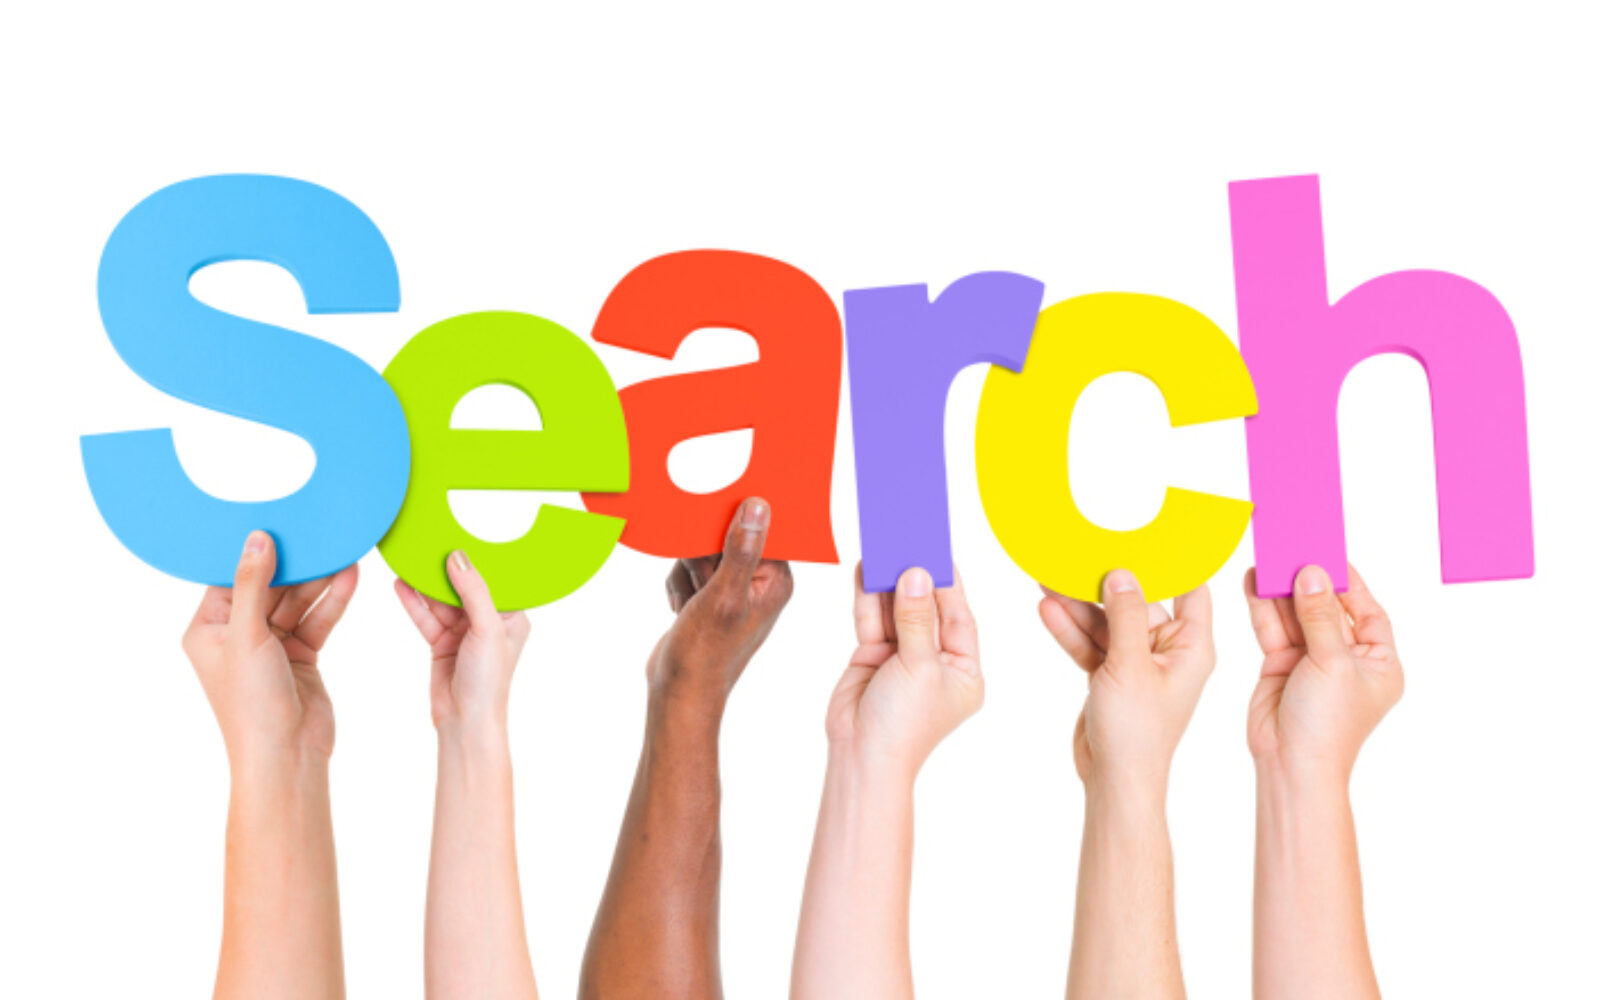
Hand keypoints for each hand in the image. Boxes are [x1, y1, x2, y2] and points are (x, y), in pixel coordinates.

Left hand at [182, 531, 357, 766]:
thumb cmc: (251, 705)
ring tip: (343, 552)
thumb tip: (256, 538)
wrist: (287, 755)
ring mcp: (270, 645)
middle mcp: (237, 635)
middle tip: (320, 534)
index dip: (255, 552)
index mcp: (208, 630)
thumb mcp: (247, 636)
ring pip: (297, 602)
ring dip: (319, 581)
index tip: (279, 523)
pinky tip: (349, 580)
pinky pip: (316, 620)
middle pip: (269, 586)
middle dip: (296, 564)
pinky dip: (332, 602)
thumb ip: (252, 584)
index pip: (231, 578)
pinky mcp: (301, 655)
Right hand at [396, 549, 529, 730]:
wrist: (465, 722)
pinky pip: (427, 617)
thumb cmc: (488, 681)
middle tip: (427, 542)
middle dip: (445, 569)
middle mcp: (488, 621)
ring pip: (441, 601)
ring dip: (424, 584)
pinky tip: (400, 584)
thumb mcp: (486, 630)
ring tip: (407, 558)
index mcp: (511, 616)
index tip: (461, 535)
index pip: (495, 579)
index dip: (478, 559)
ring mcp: (464, 632)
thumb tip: (458, 557)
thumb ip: (474, 592)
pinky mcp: (442, 642)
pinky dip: (414, 603)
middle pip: (463, 587)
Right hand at [648, 497, 793, 705]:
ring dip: (686, 572)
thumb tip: (758, 505)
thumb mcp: (724, 597)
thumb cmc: (705, 653)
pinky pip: (689, 567)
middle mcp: (760, 581)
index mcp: (776, 579)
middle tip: (701, 584)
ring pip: (702, 549)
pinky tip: (681, 608)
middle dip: (701, 557)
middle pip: (725, 535)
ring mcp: (735, 588)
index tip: (710, 543)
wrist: (678, 691)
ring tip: (690, 603)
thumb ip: (741, 550)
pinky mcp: (711, 595)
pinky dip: (679, 583)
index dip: (730, 529)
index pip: (760, 528)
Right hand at [828, 564, 982, 776]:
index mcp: (964, 670)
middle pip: (927, 608)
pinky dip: (869, 596)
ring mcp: (903, 658)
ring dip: (890, 581)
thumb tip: (917, 574)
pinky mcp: (873, 657)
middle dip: (916, 577)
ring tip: (885, 543)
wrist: (861, 758)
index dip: (948, 583)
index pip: (960, 617)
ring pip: (897, 610)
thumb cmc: (904, 725)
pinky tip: (867, 569)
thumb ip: (916, 618)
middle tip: (910, 538)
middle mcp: (935, 661)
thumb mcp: (919, 667)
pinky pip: (873, 620)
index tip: (938, 550)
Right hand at [1040, 569, 1213, 788]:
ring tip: (1048, 579)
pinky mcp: (1111, 675)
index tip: (1147, 533)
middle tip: (1076, 556)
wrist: (1113, 780)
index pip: (1190, 590)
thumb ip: (1127, 616)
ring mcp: (1137, 663)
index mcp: (1191, 647)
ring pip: (1107, 622)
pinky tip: (1047, 610)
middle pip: (1137, 602)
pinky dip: (1070, 630)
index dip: (1173, 561)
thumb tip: (1122, 573)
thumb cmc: (1138, 732)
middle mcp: (1167, 651)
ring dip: (1078, 605)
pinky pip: (1091, 643)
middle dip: (1105, 582)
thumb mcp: (1131, 666)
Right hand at [1244, 563, 1402, 781]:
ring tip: (1268, 557)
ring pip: (1297, 616)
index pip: (1368, 612)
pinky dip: (1263, 606)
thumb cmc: (1328, 726)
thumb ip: (1321, 615)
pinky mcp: (1281, 666)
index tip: (1331, 554)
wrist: (1291, 765)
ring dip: (1283, 590)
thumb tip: (1314, 574)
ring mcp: (1312, 662)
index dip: (1350, 583)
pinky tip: (1253, 582)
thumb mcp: (1332, 663)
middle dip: (1310, 581)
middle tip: (1294, 548)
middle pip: (1328, 609)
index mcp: (1378, 663)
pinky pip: (1273, 629)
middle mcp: (1346, 660)